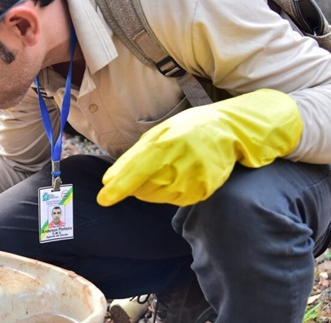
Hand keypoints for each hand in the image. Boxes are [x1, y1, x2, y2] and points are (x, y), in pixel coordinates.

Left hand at [97, 89, 302, 205]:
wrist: (227, 131)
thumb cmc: (185, 130)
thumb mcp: (155, 134)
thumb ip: (130, 158)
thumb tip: (108, 181)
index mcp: (163, 147)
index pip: (134, 174)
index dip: (117, 189)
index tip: (103, 199)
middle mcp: (178, 167)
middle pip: (142, 190)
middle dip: (136, 183)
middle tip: (152, 165)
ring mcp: (192, 182)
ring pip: (156, 197)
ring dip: (152, 188)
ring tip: (168, 167)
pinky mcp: (202, 193)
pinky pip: (174, 201)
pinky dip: (169, 192)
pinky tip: (179, 174)